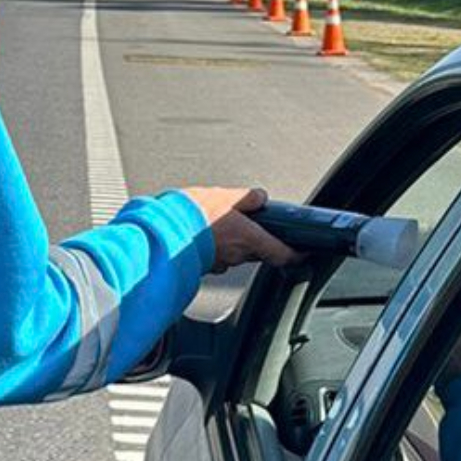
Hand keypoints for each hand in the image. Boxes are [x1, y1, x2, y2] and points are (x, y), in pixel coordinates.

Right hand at [180, 187, 301, 272]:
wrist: (159, 232)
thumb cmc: (189, 215)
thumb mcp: (224, 195)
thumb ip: (245, 198)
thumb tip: (259, 198)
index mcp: (248, 238)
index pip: (282, 254)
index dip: (295, 254)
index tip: (302, 251)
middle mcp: (237, 255)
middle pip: (257, 251)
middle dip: (256, 238)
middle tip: (250, 222)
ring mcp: (219, 263)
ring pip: (235, 252)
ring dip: (233, 241)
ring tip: (220, 222)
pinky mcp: (202, 265)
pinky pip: (216, 255)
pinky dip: (215, 245)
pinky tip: (204, 232)